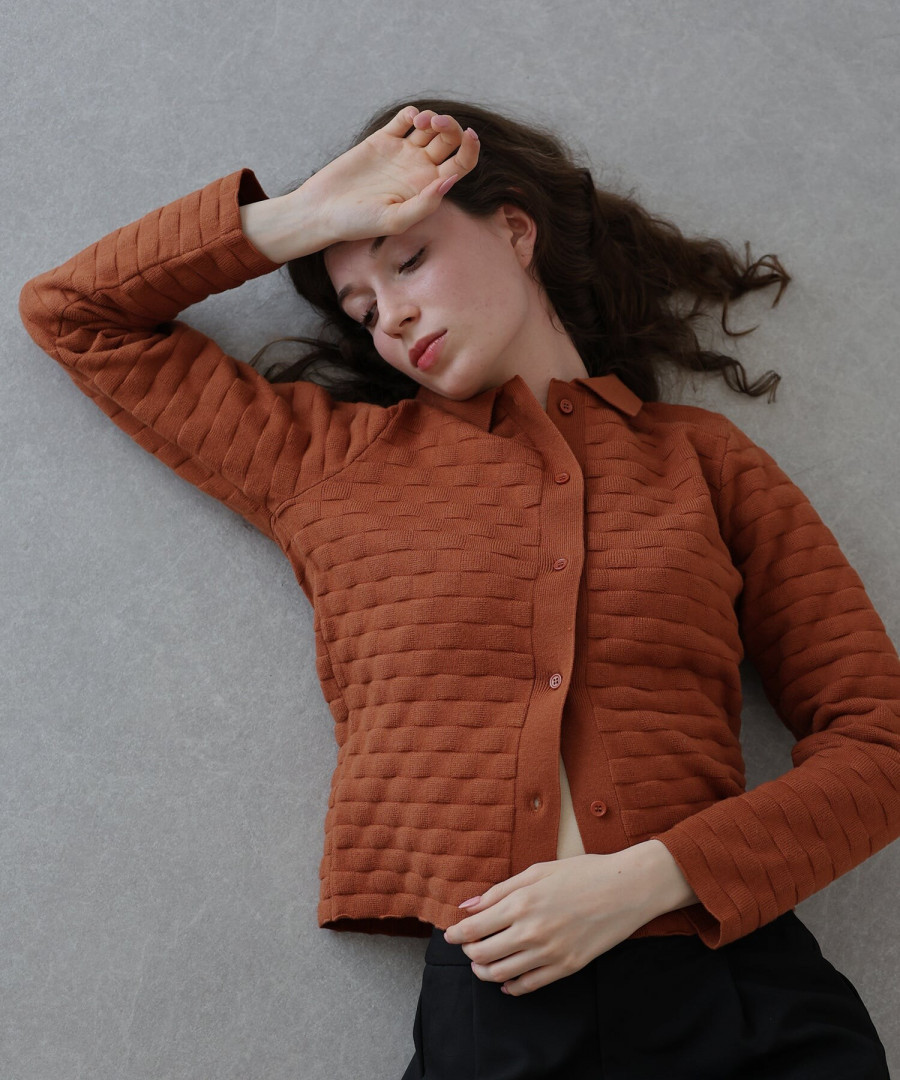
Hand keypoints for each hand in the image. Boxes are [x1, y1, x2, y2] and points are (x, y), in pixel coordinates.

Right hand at [293, 106, 480, 246]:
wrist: (323, 210)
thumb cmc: (358, 223)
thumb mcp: (395, 220)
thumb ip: (425, 204)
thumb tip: (450, 180)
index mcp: (428, 189)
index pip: (461, 164)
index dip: (470, 148)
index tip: (469, 136)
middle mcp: (419, 170)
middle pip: (449, 140)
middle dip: (450, 127)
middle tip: (435, 124)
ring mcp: (402, 153)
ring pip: (430, 127)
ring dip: (433, 117)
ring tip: (420, 122)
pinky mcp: (382, 140)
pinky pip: (405, 119)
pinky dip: (412, 113)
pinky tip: (408, 120)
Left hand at [442, 842, 697, 995]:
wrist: (626, 888)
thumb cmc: (582, 872)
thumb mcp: (537, 871)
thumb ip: (500, 890)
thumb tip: (468, 905)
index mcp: (521, 902)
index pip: (474, 928)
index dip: (457, 934)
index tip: (451, 935)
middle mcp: (531, 931)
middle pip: (482, 954)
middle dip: (468, 952)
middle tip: (467, 947)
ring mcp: (549, 952)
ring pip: (501, 974)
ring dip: (484, 972)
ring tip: (482, 964)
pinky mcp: (567, 967)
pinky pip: (529, 985)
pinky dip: (511, 986)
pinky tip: (507, 980)